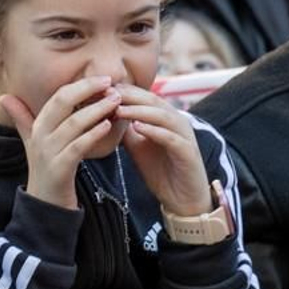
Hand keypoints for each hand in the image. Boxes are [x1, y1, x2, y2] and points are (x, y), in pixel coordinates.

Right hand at [0, 76, 124, 209]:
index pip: (58, 96)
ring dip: (97, 109)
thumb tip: (3, 97)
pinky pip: (78, 146)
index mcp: (38, 126)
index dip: (80, 85)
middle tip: (112, 84)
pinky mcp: (59, 169)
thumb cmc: (45, 170)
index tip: (102, 79)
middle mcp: (40, 136)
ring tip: (116, 102)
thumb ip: (22, 118)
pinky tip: (108, 126)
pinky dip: (94, 133)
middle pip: (63, 102)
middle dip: (88, 90)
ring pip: (74, 123)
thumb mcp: (32, 142)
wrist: (45, 205)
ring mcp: (49, 152)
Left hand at [115, 85, 213, 216]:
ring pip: (162, 116)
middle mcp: (177, 121)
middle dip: (129, 96)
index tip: (100, 89)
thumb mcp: (137, 146)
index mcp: (165, 117)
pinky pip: (170, 137)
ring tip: (118, 109)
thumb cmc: (160, 171)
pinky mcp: (188, 152)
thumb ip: (125, 130)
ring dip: (139, 110)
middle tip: (107, 92)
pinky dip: (153, 130)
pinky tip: (137, 127)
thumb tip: (104, 114)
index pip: (144, 97)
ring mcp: (184, 135)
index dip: (123, 92)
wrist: (181, 199)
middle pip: (153, 100)